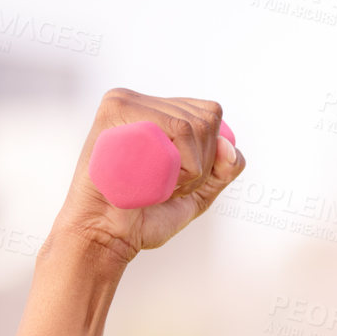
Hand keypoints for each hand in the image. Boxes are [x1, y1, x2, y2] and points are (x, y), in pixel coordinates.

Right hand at [48, 87, 245, 266]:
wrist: (107, 233)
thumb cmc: (145, 214)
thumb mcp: (199, 192)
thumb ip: (223, 169)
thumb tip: (229, 145)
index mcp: (157, 113)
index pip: (209, 114)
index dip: (211, 154)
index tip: (182, 180)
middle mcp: (141, 102)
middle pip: (208, 118)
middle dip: (201, 164)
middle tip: (166, 185)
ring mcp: (126, 103)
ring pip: (195, 126)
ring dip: (190, 170)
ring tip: (156, 184)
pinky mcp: (117, 110)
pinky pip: (179, 129)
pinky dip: (184, 165)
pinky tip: (156, 180)